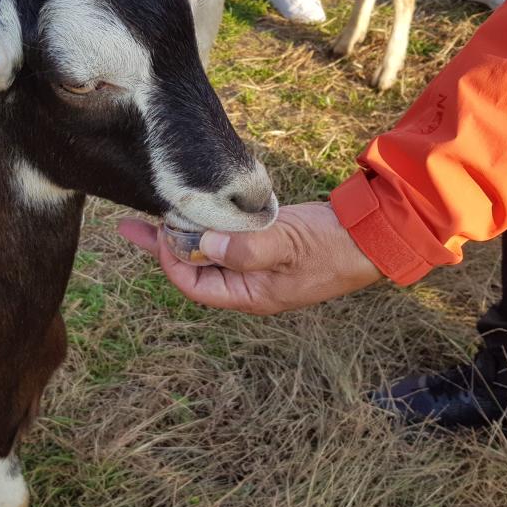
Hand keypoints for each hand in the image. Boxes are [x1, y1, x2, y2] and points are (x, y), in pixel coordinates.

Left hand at [118, 202, 383, 314]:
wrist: (374, 233)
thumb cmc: (333, 244)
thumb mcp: (289, 244)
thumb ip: (246, 247)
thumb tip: (203, 245)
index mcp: (252, 294)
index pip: (195, 286)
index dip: (172, 261)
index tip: (160, 231)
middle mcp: (251, 285)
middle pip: (196, 270)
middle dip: (164, 247)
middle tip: (131, 224)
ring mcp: (260, 266)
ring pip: (210, 254)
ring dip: (184, 235)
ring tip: (154, 214)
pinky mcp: (269, 246)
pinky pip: (229, 241)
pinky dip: (210, 227)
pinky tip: (197, 211)